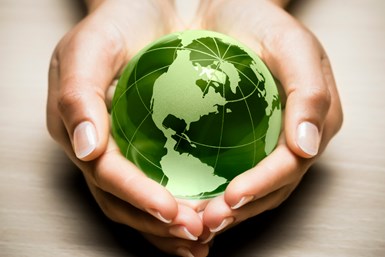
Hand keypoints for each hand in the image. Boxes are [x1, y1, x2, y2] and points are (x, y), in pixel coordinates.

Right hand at [47, 1, 207, 255]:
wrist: (151, 7)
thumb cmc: (120, 21)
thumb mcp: (91, 46)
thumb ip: (78, 95)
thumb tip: (85, 150)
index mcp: (79, 128)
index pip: (106, 175)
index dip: (137, 197)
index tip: (172, 211)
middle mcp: (98, 146)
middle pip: (122, 201)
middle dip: (156, 223)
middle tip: (196, 233)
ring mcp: (122, 149)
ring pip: (138, 203)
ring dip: (167, 227)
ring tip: (202, 237)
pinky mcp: (145, 146)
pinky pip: (158, 185)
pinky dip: (175, 209)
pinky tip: (203, 216)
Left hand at [196, 0, 342, 233]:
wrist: (226, 9)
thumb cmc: (257, 19)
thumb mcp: (290, 43)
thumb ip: (310, 92)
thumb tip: (308, 145)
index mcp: (314, 117)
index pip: (292, 165)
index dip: (263, 186)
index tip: (231, 198)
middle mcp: (294, 135)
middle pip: (273, 186)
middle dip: (242, 209)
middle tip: (207, 221)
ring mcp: (269, 139)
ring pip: (253, 186)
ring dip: (227, 209)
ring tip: (197, 219)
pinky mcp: (245, 138)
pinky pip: (232, 170)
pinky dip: (213, 188)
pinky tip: (190, 196)